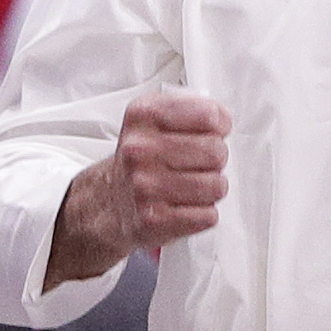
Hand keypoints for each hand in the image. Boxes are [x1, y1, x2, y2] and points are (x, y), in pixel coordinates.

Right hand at [49, 89, 228, 285]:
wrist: (108, 203)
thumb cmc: (140, 160)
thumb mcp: (154, 120)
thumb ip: (191, 110)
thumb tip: (223, 119)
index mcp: (142, 117)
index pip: (209, 115)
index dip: (220, 125)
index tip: (214, 131)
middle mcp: (139, 150)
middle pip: (216, 152)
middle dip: (215, 160)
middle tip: (196, 164)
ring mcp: (145, 186)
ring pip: (216, 186)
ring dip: (211, 189)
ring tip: (190, 186)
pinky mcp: (153, 220)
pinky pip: (208, 215)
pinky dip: (202, 214)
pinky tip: (183, 207)